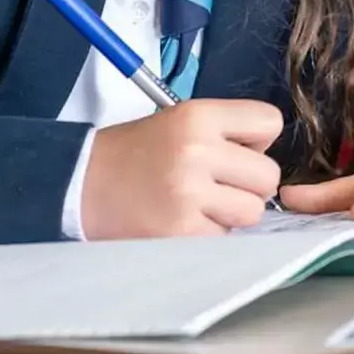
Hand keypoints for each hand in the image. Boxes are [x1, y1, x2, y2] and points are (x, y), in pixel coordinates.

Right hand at [82, 100, 282, 239]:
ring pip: (253, 211)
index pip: (270, 122)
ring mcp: (189, 194)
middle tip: (219, 183)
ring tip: (199, 203)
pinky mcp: (182, 231)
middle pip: (269, 175)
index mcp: (198, 116)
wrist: (82, 184)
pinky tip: (183, 220)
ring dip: (233, 213)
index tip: (237, 150)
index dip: (258, 140)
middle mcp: (197, 151)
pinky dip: (210, 234)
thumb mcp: (179, 120)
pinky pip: (225, 237)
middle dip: (250, 184)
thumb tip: (269, 154)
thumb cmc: (137, 153)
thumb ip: (227, 129)